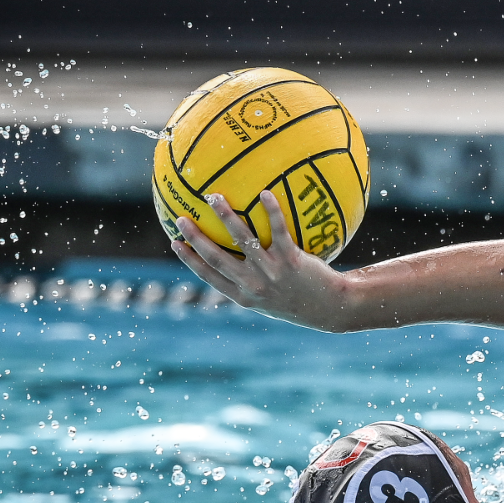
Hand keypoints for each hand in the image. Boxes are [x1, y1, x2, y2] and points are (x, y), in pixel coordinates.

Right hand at [169, 191, 353, 331]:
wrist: (329, 309)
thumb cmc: (298, 300)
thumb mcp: (270, 299)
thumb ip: (252, 282)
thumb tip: (238, 257)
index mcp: (243, 296)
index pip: (209, 276)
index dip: (190, 260)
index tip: (174, 243)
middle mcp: (253, 286)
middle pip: (217, 258)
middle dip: (196, 238)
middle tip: (181, 218)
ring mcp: (271, 273)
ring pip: (242, 240)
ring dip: (225, 217)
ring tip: (214, 197)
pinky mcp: (291, 261)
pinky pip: (278, 231)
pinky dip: (271, 211)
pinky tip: (264, 193)